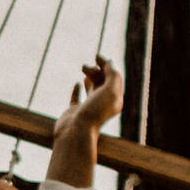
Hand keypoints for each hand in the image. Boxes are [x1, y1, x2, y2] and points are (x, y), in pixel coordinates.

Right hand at [48, 55, 123, 187]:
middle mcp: (103, 104)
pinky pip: (77, 98)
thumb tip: (108, 63)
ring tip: (83, 69)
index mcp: (114, 100)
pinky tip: (76, 83)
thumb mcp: (110, 91)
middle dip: (96, 70)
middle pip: (103, 82)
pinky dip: (77, 89)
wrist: (76, 132)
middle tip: (86, 67)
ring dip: (89, 76)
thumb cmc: (94, 112)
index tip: (96, 56)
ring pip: (92, 88)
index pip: (113, 78)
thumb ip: (112, 75)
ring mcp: (88, 108)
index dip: (106, 65)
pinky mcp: (75, 111)